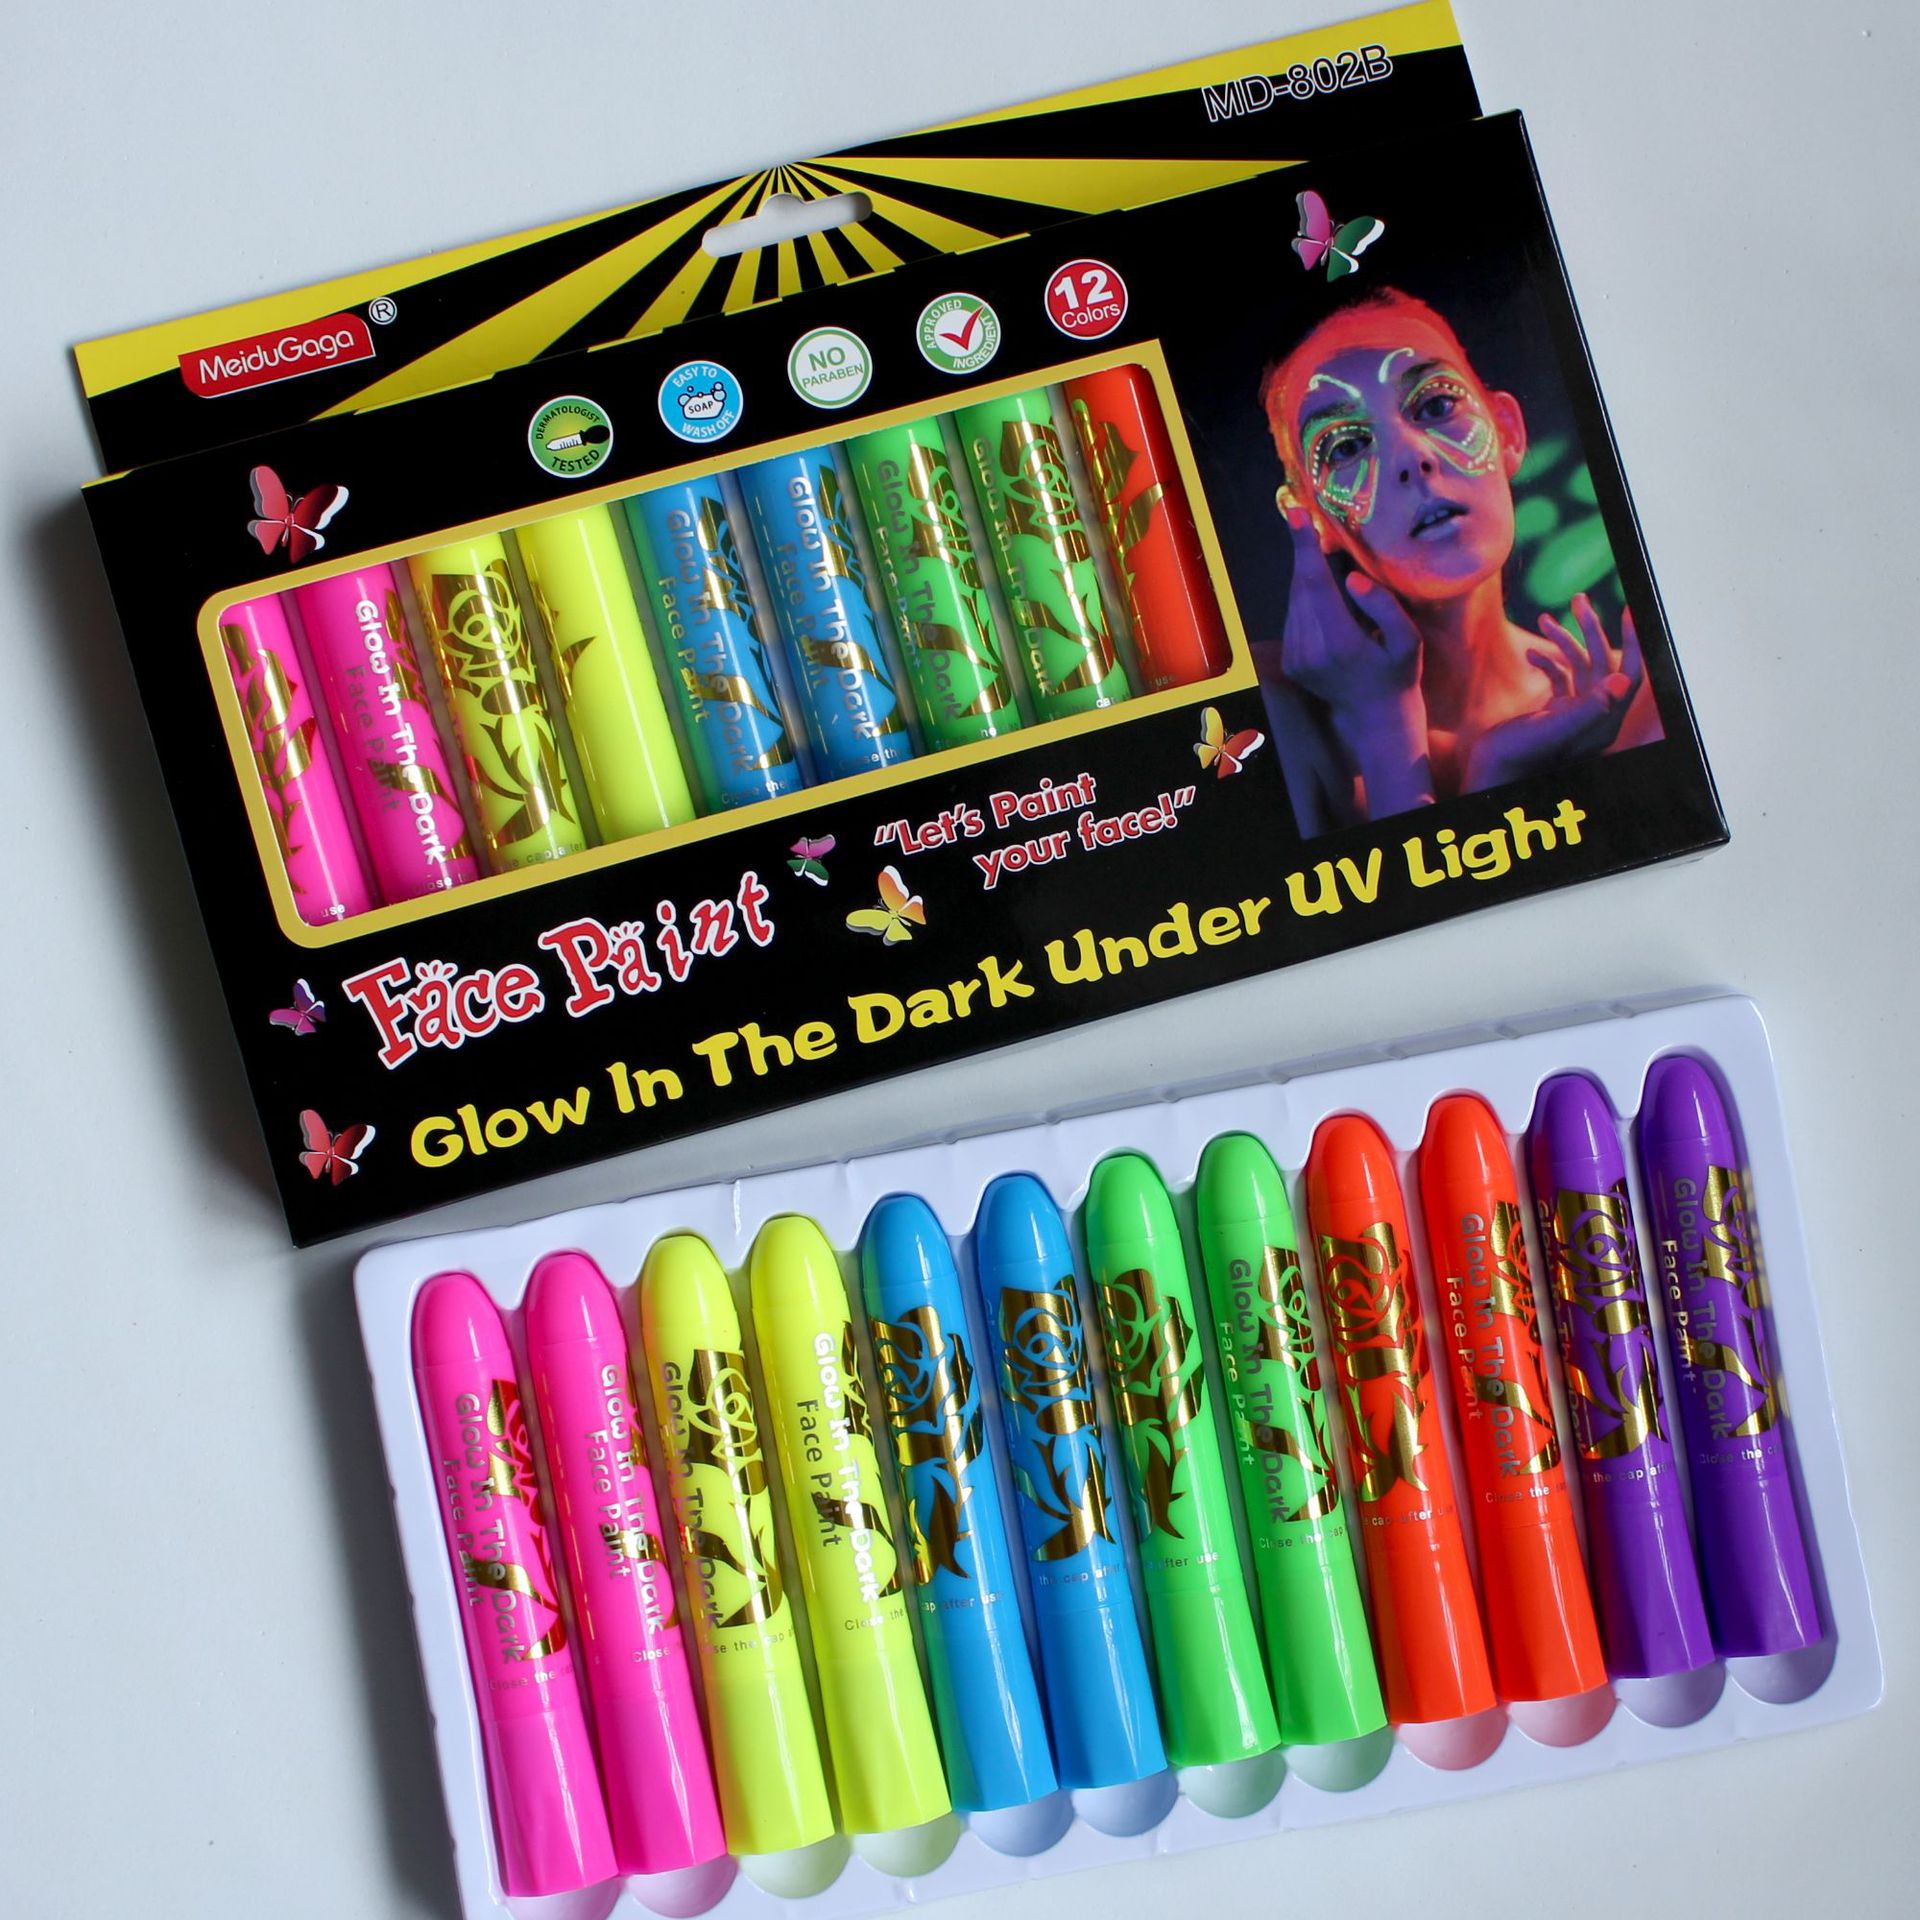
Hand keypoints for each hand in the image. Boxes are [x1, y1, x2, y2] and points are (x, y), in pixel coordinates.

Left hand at [1278, 503, 1423, 719]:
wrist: (1375, 717)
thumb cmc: (1398, 674)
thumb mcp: (1407, 641)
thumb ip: (1384, 607)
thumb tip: (1353, 578)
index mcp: (1339, 643)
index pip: (1315, 585)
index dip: (1305, 548)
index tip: (1295, 515)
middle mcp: (1310, 651)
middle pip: (1301, 588)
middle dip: (1303, 552)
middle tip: (1306, 518)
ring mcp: (1296, 659)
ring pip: (1294, 601)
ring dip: (1305, 574)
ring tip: (1318, 551)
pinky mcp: (1291, 662)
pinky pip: (1294, 617)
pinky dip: (1305, 598)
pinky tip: (1323, 592)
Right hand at [1462, 594, 1643, 791]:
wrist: (1490, 773)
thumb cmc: (1518, 755)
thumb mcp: (1555, 729)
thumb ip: (1590, 706)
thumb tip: (1622, 678)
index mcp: (1601, 722)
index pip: (1627, 674)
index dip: (1631, 641)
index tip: (1628, 610)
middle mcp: (1593, 717)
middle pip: (1602, 663)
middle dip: (1590, 629)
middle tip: (1579, 598)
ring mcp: (1574, 715)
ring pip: (1579, 667)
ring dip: (1564, 640)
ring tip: (1544, 617)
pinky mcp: (1554, 714)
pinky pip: (1560, 679)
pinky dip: (1547, 662)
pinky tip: (1530, 653)